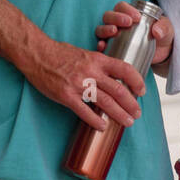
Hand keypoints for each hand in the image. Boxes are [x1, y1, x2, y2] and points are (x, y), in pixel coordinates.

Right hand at [17, 37, 146, 130]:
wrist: (37, 54)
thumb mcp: (84, 53)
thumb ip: (98, 64)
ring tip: (128, 122)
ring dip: (119, 114)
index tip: (142, 91)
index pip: (124, 69)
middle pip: (118, 90)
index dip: (136, 81)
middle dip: (131, 104)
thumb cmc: (60, 53)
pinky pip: (84, 111)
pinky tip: (102, 127)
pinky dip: (95, 121)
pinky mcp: (66, 96)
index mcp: (97, 59)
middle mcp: (91, 72)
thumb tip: (112, 76)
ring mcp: (78, 85)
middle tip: (137, 113)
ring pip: (105, 102)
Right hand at [95, 1, 173, 64]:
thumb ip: (164, 28)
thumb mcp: (166, 30)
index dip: (126, 9)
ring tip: (114, 32)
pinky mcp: (111, 49)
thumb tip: (156, 32)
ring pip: (102, 29)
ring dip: (105, 29)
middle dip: (115, 17)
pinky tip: (103, 46)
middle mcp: (117, 23)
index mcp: (129, 14)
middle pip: (108, 16)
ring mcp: (113, 36)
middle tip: (127, 23)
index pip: (121, 7)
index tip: (136, 17)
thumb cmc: (162, 35)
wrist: (162, 54)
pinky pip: (101, 46)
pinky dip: (100, 45)